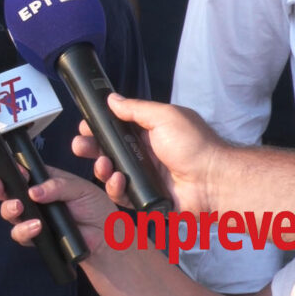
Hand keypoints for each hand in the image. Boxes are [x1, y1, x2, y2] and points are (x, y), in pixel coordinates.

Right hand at [0, 166, 116, 254]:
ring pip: (10, 212)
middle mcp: (36, 199)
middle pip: (9, 191)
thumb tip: (33, 191)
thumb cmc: (96, 208)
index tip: (14, 171)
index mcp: (45, 181)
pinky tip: (35, 227)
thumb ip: (57, 186)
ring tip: (19, 207)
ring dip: (9, 208)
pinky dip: (24, 230)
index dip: (15, 171)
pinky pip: (20, 234)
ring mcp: (34, 217)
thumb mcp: (81, 189)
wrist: (106, 238)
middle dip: (0, 188)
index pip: (24, 172)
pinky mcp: (36, 237)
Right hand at [71, 94, 226, 213]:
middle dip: (90, 148)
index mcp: (148, 132)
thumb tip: (112, 99)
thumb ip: (135, 109)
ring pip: (111, 173)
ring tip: (103, 165)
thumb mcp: (164, 116)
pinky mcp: (145, 197)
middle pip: (108, 151)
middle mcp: (144, 154)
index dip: (98, 128)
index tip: (85, 127)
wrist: (214, 181)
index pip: (115, 128)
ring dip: (101, 168)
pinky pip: (122, 195)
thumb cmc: (194, 145)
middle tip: (80, 147)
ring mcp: (144, 176)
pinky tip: (118, 180)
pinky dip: (115, 189)